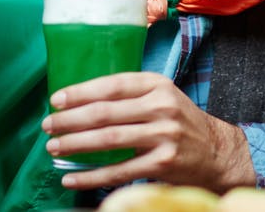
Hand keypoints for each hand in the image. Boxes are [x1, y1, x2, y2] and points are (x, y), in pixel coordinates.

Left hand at [41, 72, 254, 192]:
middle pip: (105, 112)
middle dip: (70, 120)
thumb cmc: (179, 121)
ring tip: (53, 147)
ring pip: (108, 140)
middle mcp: (161, 107)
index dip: (80, 92)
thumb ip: (129, 95)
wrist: (217, 152)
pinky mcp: (163, 163)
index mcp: (157, 85)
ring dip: (75, 144)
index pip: (111, 85)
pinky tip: (72, 178)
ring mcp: (163, 135)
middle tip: (47, 126)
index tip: (55, 100)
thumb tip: (80, 100)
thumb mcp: (161, 96)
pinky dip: (91, 176)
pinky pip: (119, 171)